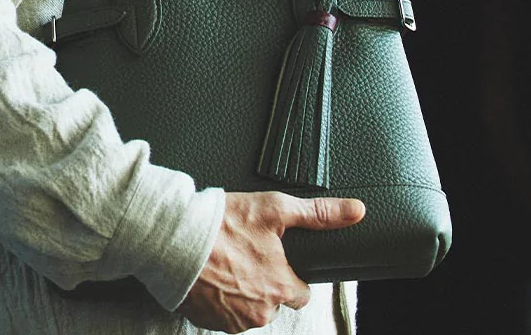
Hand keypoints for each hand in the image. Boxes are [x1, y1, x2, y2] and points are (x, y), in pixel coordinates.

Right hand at [177, 191, 364, 332]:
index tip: (274, 256)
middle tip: (246, 252)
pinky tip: (212, 273)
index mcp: (281, 288)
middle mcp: (260, 313)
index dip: (290, 272)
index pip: (301, 293)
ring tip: (227, 260)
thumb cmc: (224, 222)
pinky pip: (223, 314)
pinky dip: (220, 297)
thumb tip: (355, 212)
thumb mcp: (276, 208)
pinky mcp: (208, 322)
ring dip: (242, 290)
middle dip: (264, 281)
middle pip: (273, 301)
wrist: (175, 238)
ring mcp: (233, 322)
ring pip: (248, 309)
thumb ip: (318, 213)